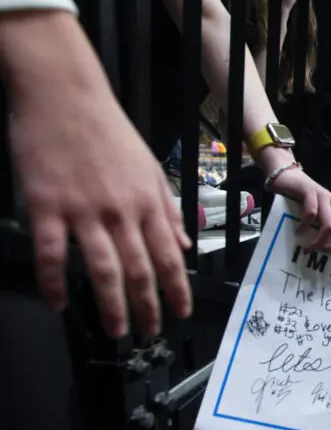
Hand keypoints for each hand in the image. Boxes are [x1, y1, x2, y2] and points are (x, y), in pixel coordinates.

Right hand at [2, 10, 191, 338]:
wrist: (66, 96)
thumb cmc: (109, 132)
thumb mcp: (150, 169)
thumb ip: (167, 210)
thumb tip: (185, 245)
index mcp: (148, 202)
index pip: (170, 255)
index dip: (177, 289)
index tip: (181, 314)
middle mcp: (122, 211)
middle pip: (140, 269)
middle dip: (148, 306)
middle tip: (150, 333)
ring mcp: (84, 210)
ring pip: (103, 268)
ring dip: (111, 304)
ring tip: (117, 330)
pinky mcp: (46, 206)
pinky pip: (52, 253)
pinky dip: (55, 281)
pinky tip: (58, 303)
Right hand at [265, 155, 330, 251]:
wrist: (288, 176)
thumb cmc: (303, 199)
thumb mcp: (318, 213)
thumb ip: (324, 225)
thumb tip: (327, 249)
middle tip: (320, 251)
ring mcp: (324, 197)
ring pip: (329, 225)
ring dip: (319, 240)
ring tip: (308, 247)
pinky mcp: (310, 192)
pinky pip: (311, 213)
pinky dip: (304, 226)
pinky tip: (298, 231)